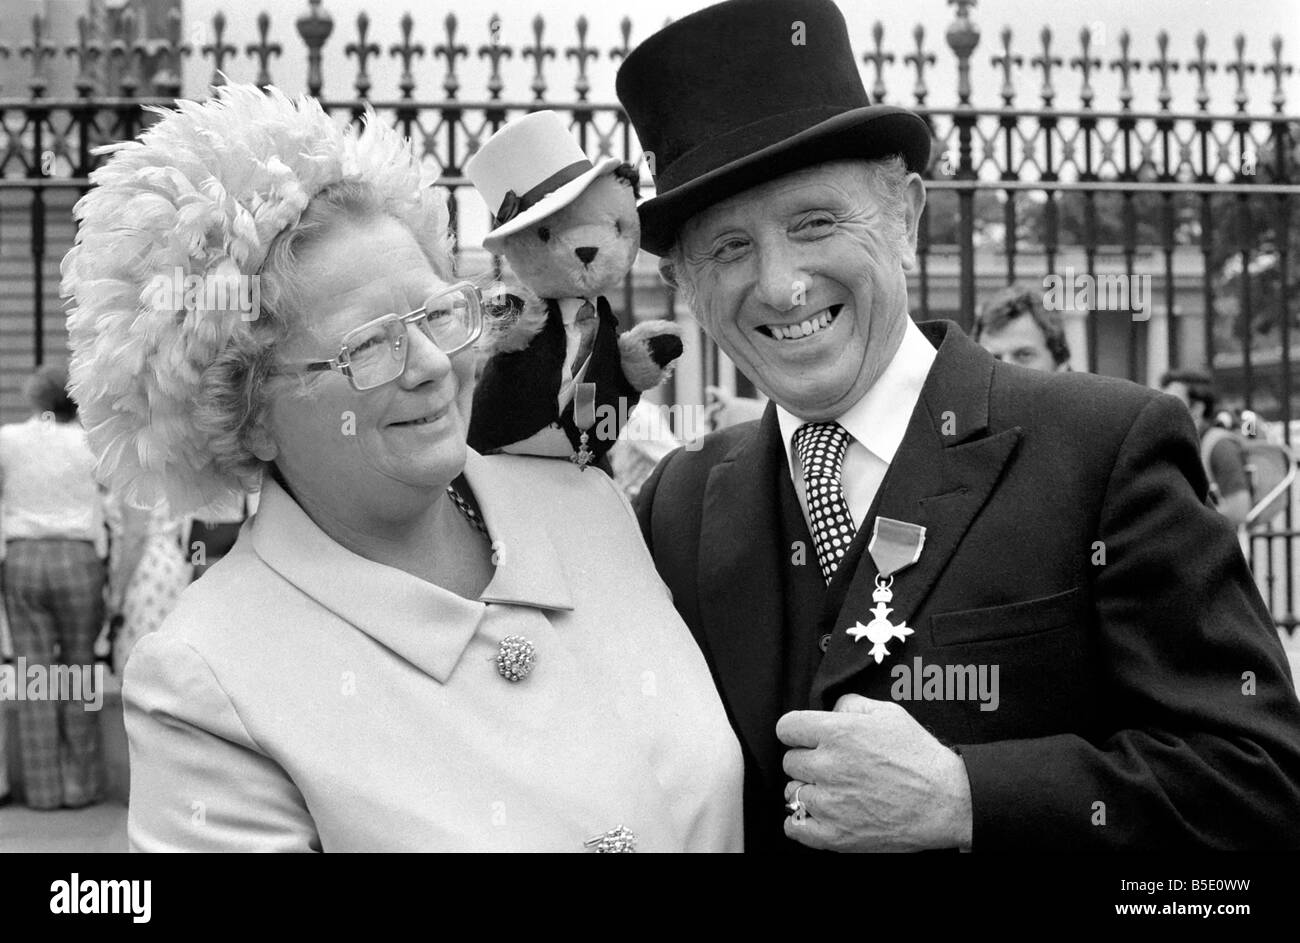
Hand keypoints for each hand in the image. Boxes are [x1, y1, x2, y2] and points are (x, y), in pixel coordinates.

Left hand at [778, 694, 972, 851]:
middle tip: (830, 765)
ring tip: (832, 790)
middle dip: (807, 760)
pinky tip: (817, 813)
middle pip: (789, 760)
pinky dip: (800, 820)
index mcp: (838, 733)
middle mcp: (828, 766)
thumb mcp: (889, 713)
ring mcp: (830, 803)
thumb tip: (829, 712)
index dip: (797, 731)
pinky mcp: (835, 835)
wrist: (946, 801)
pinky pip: (794, 827)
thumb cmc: (920, 757)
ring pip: (791, 792)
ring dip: (808, 789)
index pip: (786, 727)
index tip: (806, 737)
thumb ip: (850, 705)